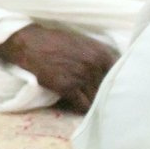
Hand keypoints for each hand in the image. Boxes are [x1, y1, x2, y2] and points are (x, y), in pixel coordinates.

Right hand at [0, 24, 116, 110]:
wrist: (30, 44)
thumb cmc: (55, 41)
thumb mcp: (82, 42)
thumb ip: (98, 55)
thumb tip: (111, 70)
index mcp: (101, 53)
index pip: (119, 74)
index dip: (115, 81)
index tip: (113, 87)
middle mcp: (94, 65)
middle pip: (108, 88)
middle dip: (105, 93)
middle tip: (104, 99)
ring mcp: (81, 77)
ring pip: (97, 98)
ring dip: (95, 102)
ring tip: (95, 106)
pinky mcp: (67, 88)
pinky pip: (83, 105)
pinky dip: (83, 108)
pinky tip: (82, 107)